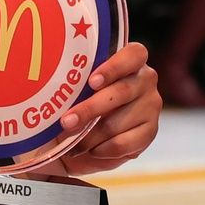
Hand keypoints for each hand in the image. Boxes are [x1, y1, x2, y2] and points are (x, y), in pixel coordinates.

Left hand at [58, 42, 159, 174]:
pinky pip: (125, 143)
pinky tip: (91, 150)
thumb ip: (75, 82)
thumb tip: (53, 89)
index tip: (91, 82)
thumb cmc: (79, 101)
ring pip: (120, 121)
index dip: (114, 67)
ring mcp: (150, 106)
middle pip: (122, 91)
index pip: (134, 54)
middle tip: (67, 121)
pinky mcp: (150, 132)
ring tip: (72, 142)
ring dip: (91, 135)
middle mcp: (145, 79)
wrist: (87, 135)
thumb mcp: (75, 88)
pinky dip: (104, 149)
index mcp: (130, 60)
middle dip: (90, 108)